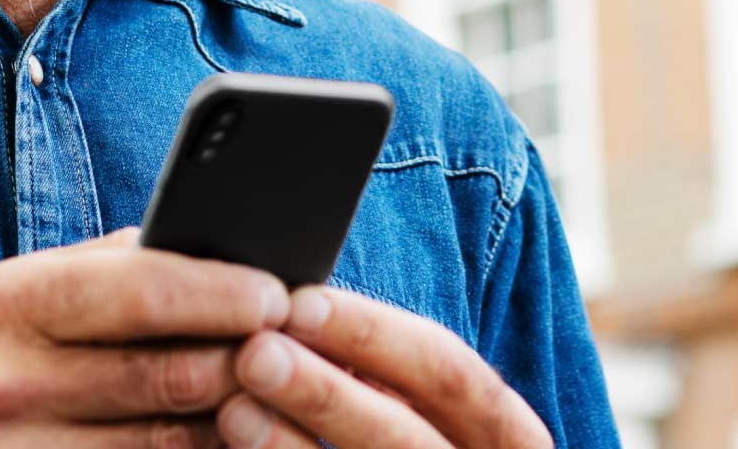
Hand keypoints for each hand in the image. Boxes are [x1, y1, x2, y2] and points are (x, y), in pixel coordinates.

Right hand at [0, 227, 288, 447]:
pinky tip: (216, 446)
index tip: (277, 290)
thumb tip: (200, 243)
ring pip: (163, 446)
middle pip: (163, 376)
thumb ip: (99, 269)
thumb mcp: (9, 292)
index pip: (133, 290)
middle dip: (242, 361)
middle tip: (299, 348)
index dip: (215, 291)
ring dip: (229, 426)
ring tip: (276, 400)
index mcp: (8, 302)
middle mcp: (8, 382)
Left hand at [216, 284, 552, 447]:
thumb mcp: (416, 406)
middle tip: (254, 353)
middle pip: (406, 441)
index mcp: (504, 437)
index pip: (450, 374)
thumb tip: (293, 305)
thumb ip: (377, 368)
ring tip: (232, 411)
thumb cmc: (397, 437)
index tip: (299, 303)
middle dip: (328, 394)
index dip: (375, 335)